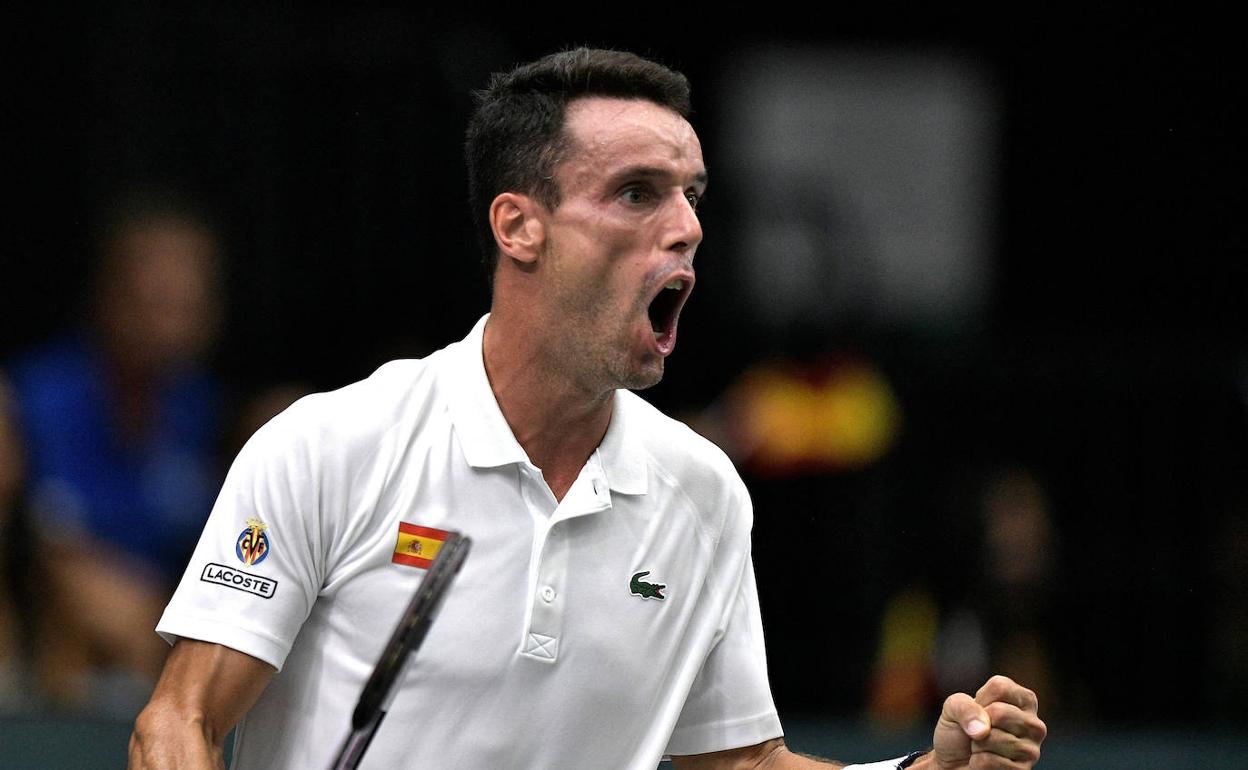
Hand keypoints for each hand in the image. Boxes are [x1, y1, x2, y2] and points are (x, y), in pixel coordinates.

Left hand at [930, 675, 1045, 768]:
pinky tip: (984, 762)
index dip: (978, 700)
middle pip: (999, 712)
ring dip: (976, 745)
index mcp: (1023, 700)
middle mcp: (1034, 724)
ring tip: (982, 748)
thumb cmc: (958, 730)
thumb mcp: (953, 708)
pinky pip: (989, 761)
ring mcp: (1031, 750)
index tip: (978, 711)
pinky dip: (977, 762)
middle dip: (978, 724)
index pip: (1000, 687)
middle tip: (979, 733)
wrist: (953, 763)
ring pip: (993, 738)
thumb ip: (964, 706)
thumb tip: (983, 730)